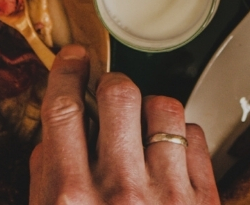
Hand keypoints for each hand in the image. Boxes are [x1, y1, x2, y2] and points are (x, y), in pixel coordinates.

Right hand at [29, 46, 217, 204]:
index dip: (67, 73)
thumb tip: (54, 132)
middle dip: (113, 86)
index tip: (73, 59)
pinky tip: (168, 157)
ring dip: (150, 112)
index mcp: (71, 196)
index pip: (64, 110)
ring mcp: (165, 194)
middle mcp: (119, 191)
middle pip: (119, 95)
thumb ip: (47, 176)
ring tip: (143, 134)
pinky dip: (181, 138)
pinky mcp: (202, 200)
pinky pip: (196, 137)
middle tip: (111, 95)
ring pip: (164, 109)